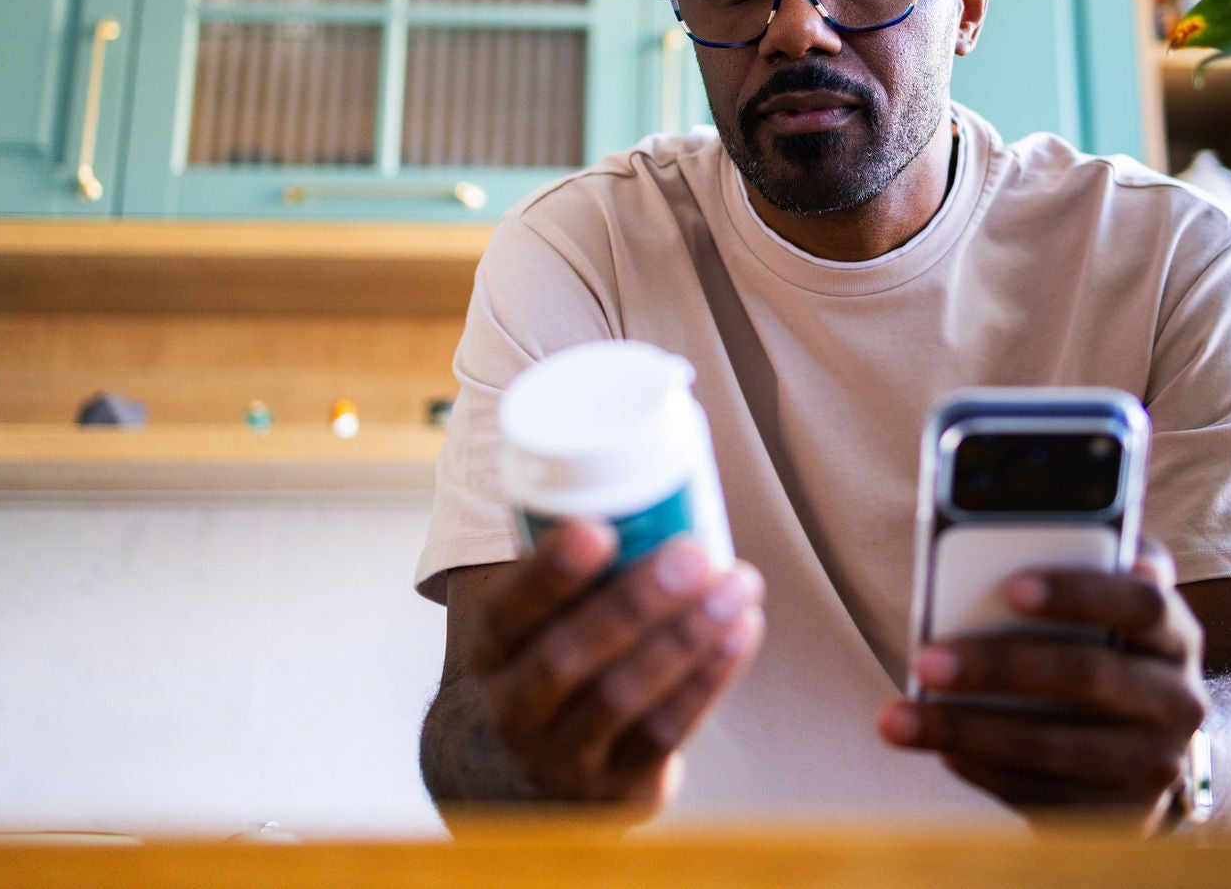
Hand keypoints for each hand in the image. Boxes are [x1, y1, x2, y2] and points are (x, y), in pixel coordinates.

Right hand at [462, 520, 764, 812]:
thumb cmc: (558, 653)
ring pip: (622, 696)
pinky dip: (708, 677)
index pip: (507, 611)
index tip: (598, 529)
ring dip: (687, 635)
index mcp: (489, 651)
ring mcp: (562, 757)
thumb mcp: (538, 614)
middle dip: (635, 601)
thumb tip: (642, 443)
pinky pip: (665, 732)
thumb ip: (571, 553)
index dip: (549, 574)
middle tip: (693, 552)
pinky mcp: (616, 787)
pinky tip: (741, 632)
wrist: (534, 775)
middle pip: (568, 656)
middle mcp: (514, 709)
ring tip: (737, 584)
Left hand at [877, 542, 1207, 821]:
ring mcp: (1155, 764)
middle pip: (1088, 675)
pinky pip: (1046, 796)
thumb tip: (1008, 528)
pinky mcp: (1125, 816)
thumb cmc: (1103, 646)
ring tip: (899, 719)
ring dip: (970, 731)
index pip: (1141, 604)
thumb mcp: (1105, 605)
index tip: (1011, 585)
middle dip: (999, 666)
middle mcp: (1178, 699)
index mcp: (1174, 632)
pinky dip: (986, 771)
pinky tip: (942, 750)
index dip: (1079, 593)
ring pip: (1056, 748)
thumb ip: (1078, 563)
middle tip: (927, 662)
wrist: (1150, 744)